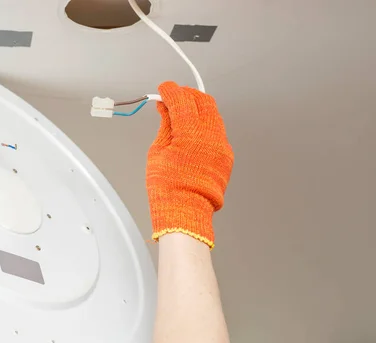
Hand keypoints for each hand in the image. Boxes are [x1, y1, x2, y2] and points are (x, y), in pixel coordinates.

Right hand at [146, 82, 233, 247]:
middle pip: (203, 101)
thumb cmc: (167, 186)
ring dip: (198, 108)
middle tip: (173, 97)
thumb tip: (166, 109)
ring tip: (182, 113)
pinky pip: (217, 131)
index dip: (171, 90)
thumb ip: (165, 125)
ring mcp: (222, 145)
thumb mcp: (158, 151)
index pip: (182, 100)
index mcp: (191, 134)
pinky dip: (205, 125)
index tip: (163, 88)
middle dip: (187, 95)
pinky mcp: (226, 156)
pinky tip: (193, 130)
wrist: (185, 212)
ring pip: (213, 115)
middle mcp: (211, 136)